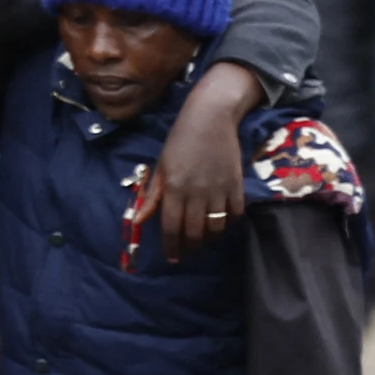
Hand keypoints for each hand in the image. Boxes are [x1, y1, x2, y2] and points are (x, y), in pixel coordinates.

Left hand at [151, 61, 263, 263]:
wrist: (211, 118)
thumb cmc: (180, 141)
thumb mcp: (161, 167)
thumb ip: (152, 196)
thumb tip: (138, 221)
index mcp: (174, 189)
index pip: (170, 227)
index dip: (170, 246)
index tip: (171, 256)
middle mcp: (196, 193)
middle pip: (194, 232)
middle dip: (189, 247)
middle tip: (186, 252)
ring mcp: (219, 190)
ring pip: (215, 227)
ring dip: (208, 239)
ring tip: (202, 241)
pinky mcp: (236, 185)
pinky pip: (235, 214)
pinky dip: (229, 224)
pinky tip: (221, 224)